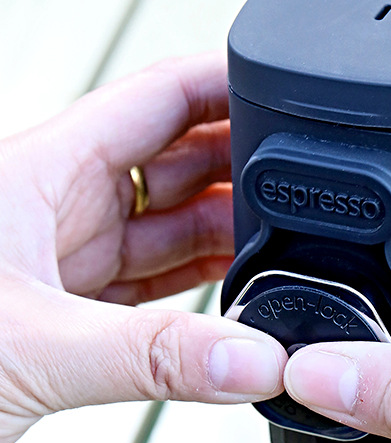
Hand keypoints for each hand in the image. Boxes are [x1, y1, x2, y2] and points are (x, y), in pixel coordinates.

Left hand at [0, 52, 285, 442]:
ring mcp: (67, 258)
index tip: (285, 91)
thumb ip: (155, 356)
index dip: (223, 84)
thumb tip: (253, 358)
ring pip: (170, 227)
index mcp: (41, 172)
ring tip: (288, 246)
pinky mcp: (73, 311)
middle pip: (176, 162)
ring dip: (228, 236)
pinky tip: (236, 295)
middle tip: (308, 191)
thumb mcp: (31, 348)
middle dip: (242, 169)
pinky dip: (201, 289)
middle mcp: (58, 205)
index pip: (154, 100)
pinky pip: (157, 283)